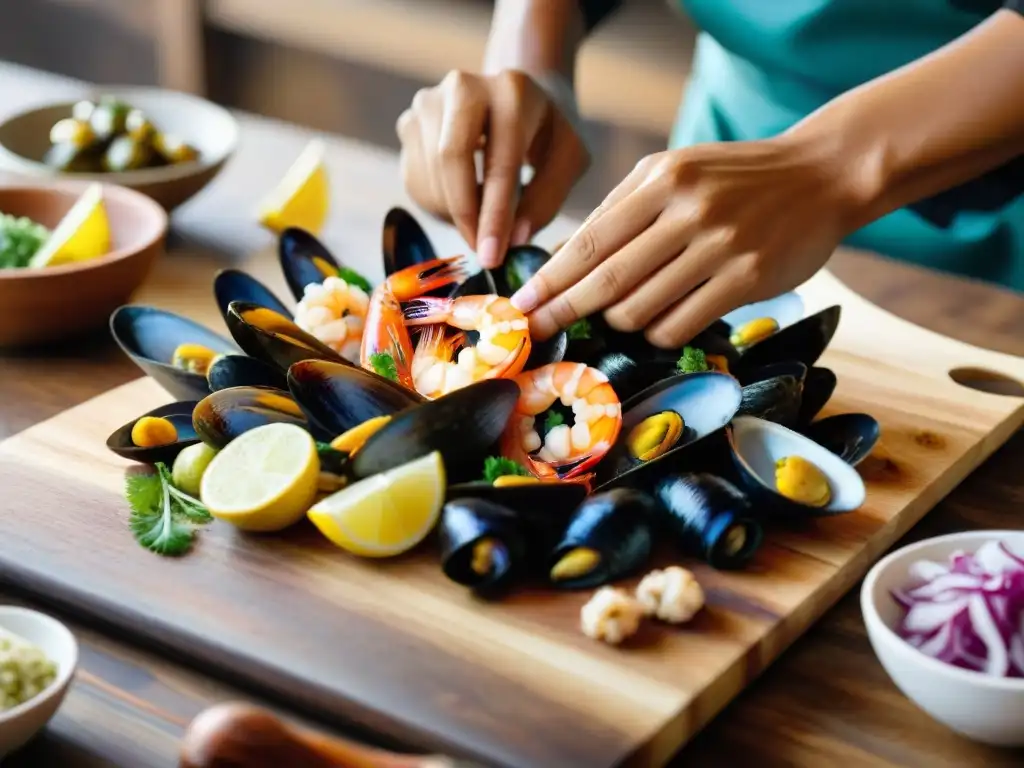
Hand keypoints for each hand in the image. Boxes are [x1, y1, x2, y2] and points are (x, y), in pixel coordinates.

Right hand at [396, 69, 588, 267]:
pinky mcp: (410, 123)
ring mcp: (429, 102)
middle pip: (449, 158)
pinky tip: (465, 201)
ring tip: (483, 219)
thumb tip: (513, 240)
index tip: (493, 257)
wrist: (518, 98)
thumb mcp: (569, 160)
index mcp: (512, 90)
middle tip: (482, 253)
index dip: (494, 215)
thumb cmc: (548, 132)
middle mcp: (463, 86)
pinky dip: (439, 206)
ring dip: (453, 214)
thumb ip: (547, 198)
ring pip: (429, 175)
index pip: (499, 160)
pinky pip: (415, 180)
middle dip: (465, 215)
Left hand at [510, 135, 864, 345]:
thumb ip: (622, 209)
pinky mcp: (746, 279)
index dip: (551, 279)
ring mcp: (719, 246)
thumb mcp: (675, 172)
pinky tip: (659, 321)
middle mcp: (686, 211)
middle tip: (535, 331)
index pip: (589, 241)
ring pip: (640, 308)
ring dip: (618, 322)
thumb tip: (564, 257)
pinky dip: (657, 331)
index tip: (520, 304)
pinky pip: (679, 323)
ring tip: (619, 316)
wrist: (821, 174)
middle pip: (606, 279)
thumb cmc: (734, 178)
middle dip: (563, 310)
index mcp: (660, 181)